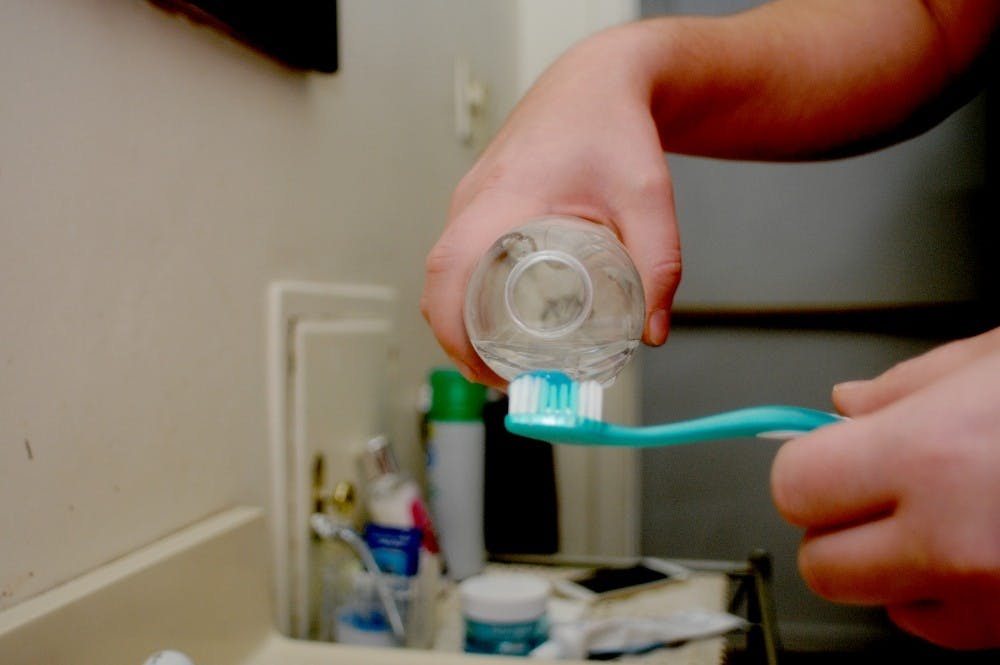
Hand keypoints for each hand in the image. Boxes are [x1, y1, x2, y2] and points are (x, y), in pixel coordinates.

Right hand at [421, 27, 681, 386]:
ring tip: (505, 356)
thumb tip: (652, 332)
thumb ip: (658, 265)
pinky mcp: (479, 201)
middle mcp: (476, 199)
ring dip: (460, 318)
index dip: (455, 332)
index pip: (450, 273)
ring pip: (445, 272)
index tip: (487, 372)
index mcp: (505, 196)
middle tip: (505, 378)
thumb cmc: (614, 127)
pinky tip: (502, 315)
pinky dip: (467, 292)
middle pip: (439, 284)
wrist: (596, 82)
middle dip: (458, 340)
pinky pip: (456, 254)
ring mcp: (471, 199)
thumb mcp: (648, 199)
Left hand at [771, 327, 999, 648]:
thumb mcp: (996, 361)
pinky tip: (972, 549)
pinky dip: (940, 595)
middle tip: (873, 491)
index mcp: (929, 453)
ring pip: (873, 601)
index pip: (794, 487)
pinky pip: (937, 627)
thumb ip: (908, 384)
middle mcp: (950, 538)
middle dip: (832, 526)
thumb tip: (844, 402)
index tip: (821, 458)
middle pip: (819, 563)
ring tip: (936, 516)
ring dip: (884, 565)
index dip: (804, 469)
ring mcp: (985, 597)